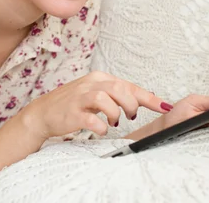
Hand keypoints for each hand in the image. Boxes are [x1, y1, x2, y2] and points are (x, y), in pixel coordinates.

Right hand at [19, 71, 173, 140]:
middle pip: (121, 90)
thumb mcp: (95, 94)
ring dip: (115, 114)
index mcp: (99, 78)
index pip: (129, 86)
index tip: (165, 107)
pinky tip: (101, 129)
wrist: (42, 113)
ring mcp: (80, 98)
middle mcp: (91, 84)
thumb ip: (116, 95)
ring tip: (113, 122)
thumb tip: (142, 99)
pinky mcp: (72, 113)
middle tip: (129, 117)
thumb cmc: (73, 105)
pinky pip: (91, 119)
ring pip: (106, 99)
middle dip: (131, 106)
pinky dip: (100, 126)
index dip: (149, 98)